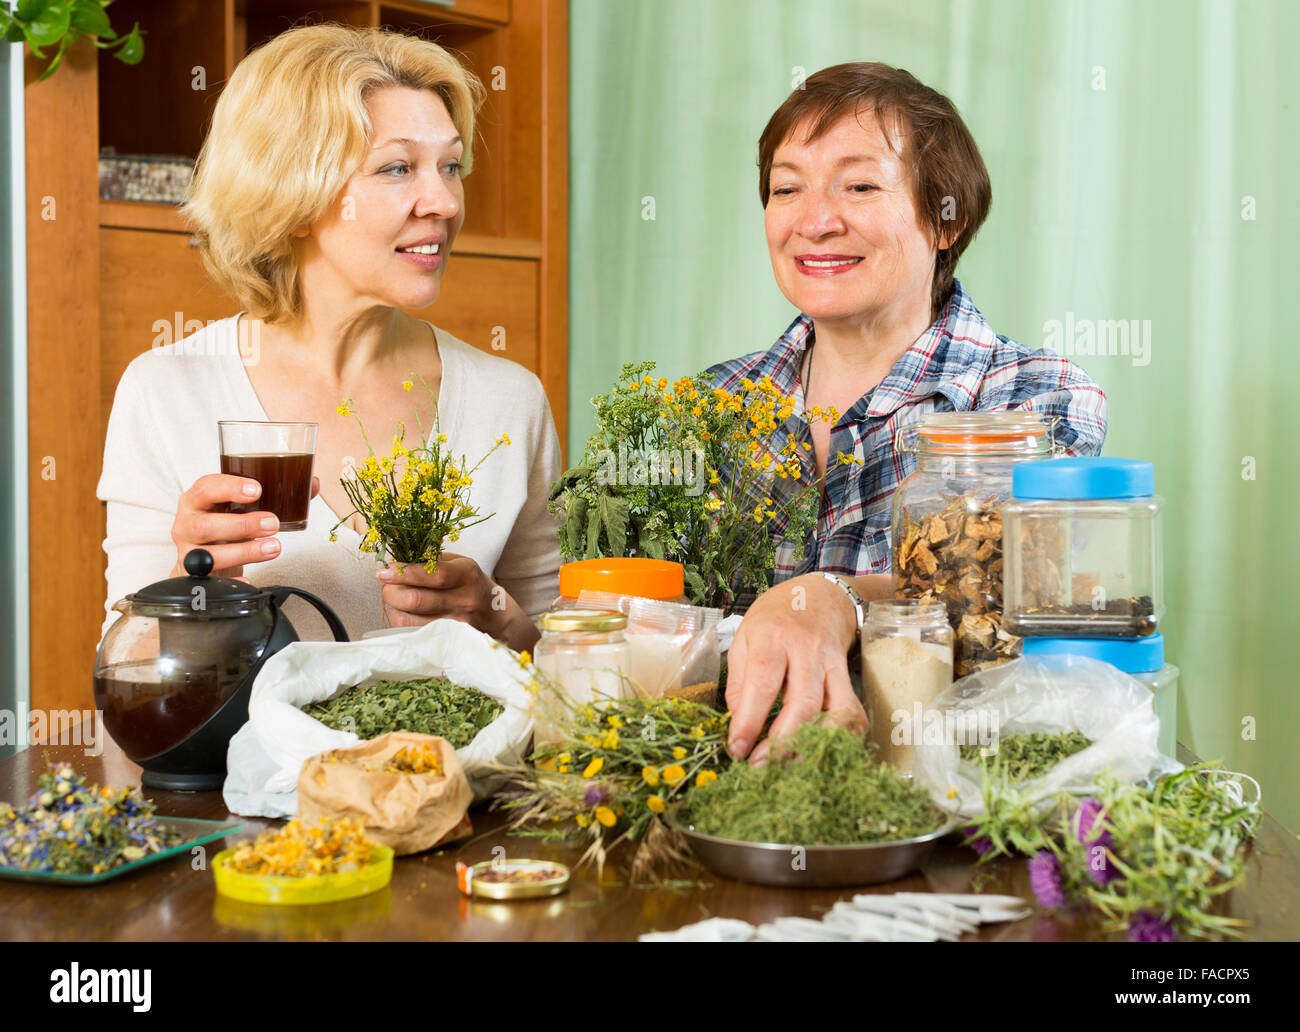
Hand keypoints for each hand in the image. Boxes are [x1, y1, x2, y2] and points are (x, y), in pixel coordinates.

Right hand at [170, 473, 319, 579]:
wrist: (204, 551)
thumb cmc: (226, 521)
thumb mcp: (243, 505)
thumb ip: (277, 493)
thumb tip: (312, 484)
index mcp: (197, 500)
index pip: (206, 488)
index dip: (230, 488)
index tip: (257, 490)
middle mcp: (187, 523)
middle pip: (205, 525)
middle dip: (243, 525)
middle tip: (273, 523)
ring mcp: (189, 550)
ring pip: (208, 553)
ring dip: (245, 551)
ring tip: (273, 547)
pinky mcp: (194, 573)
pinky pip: (210, 580)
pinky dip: (232, 582)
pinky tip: (248, 580)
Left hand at [378, 552, 540, 651]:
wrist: (496, 617)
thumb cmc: (471, 585)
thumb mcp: (460, 565)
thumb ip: (431, 561)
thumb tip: (395, 562)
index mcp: (466, 575)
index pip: (432, 573)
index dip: (403, 572)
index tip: (384, 570)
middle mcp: (463, 600)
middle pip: (415, 599)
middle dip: (391, 591)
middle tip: (387, 585)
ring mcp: (456, 625)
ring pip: (408, 620)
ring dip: (394, 608)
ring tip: (397, 600)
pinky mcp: (447, 641)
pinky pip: (411, 634)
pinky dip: (402, 622)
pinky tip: (405, 614)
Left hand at [725, 574, 866, 764]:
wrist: (820, 596)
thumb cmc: (775, 618)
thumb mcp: (744, 638)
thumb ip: (739, 681)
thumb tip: (738, 724)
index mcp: (772, 637)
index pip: (764, 681)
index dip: (750, 720)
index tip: (737, 749)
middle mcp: (807, 650)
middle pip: (803, 702)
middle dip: (781, 742)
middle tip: (758, 767)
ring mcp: (832, 664)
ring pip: (836, 711)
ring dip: (814, 745)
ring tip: (789, 766)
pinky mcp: (847, 677)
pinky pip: (853, 713)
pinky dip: (841, 738)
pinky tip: (819, 752)